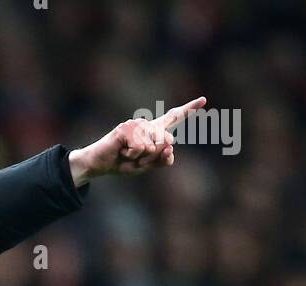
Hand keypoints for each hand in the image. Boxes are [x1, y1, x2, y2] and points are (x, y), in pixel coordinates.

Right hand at [68, 97, 206, 185]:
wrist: (101, 164)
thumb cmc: (123, 163)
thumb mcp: (146, 166)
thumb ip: (162, 160)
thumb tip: (171, 146)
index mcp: (154, 132)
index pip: (174, 118)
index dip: (189, 109)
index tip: (204, 100)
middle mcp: (148, 125)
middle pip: (167, 141)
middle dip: (153, 158)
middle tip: (136, 159)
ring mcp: (137, 124)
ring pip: (153, 145)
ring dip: (140, 158)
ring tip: (127, 155)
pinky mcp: (126, 127)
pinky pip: (140, 147)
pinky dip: (132, 155)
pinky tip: (122, 151)